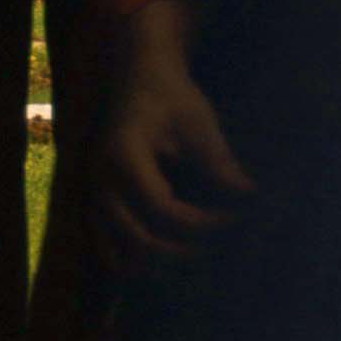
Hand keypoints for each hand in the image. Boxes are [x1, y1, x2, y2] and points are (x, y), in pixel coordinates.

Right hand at [96, 3, 254, 267]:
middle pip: (140, 240)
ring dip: (158, 263)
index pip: (163, 209)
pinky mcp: (94, 202)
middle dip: (184, 248)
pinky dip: (132, 261)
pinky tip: (164, 257)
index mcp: (125, 155)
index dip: (201, 223)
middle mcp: (101, 180)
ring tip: (194, 252)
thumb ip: (217, 161)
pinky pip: (105, 248)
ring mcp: (92, 194)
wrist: (139, 78)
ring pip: (119, 253)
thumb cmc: (171, 95)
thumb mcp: (198, 121)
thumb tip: (248, 195)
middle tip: (218, 239)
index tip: (232, 217)